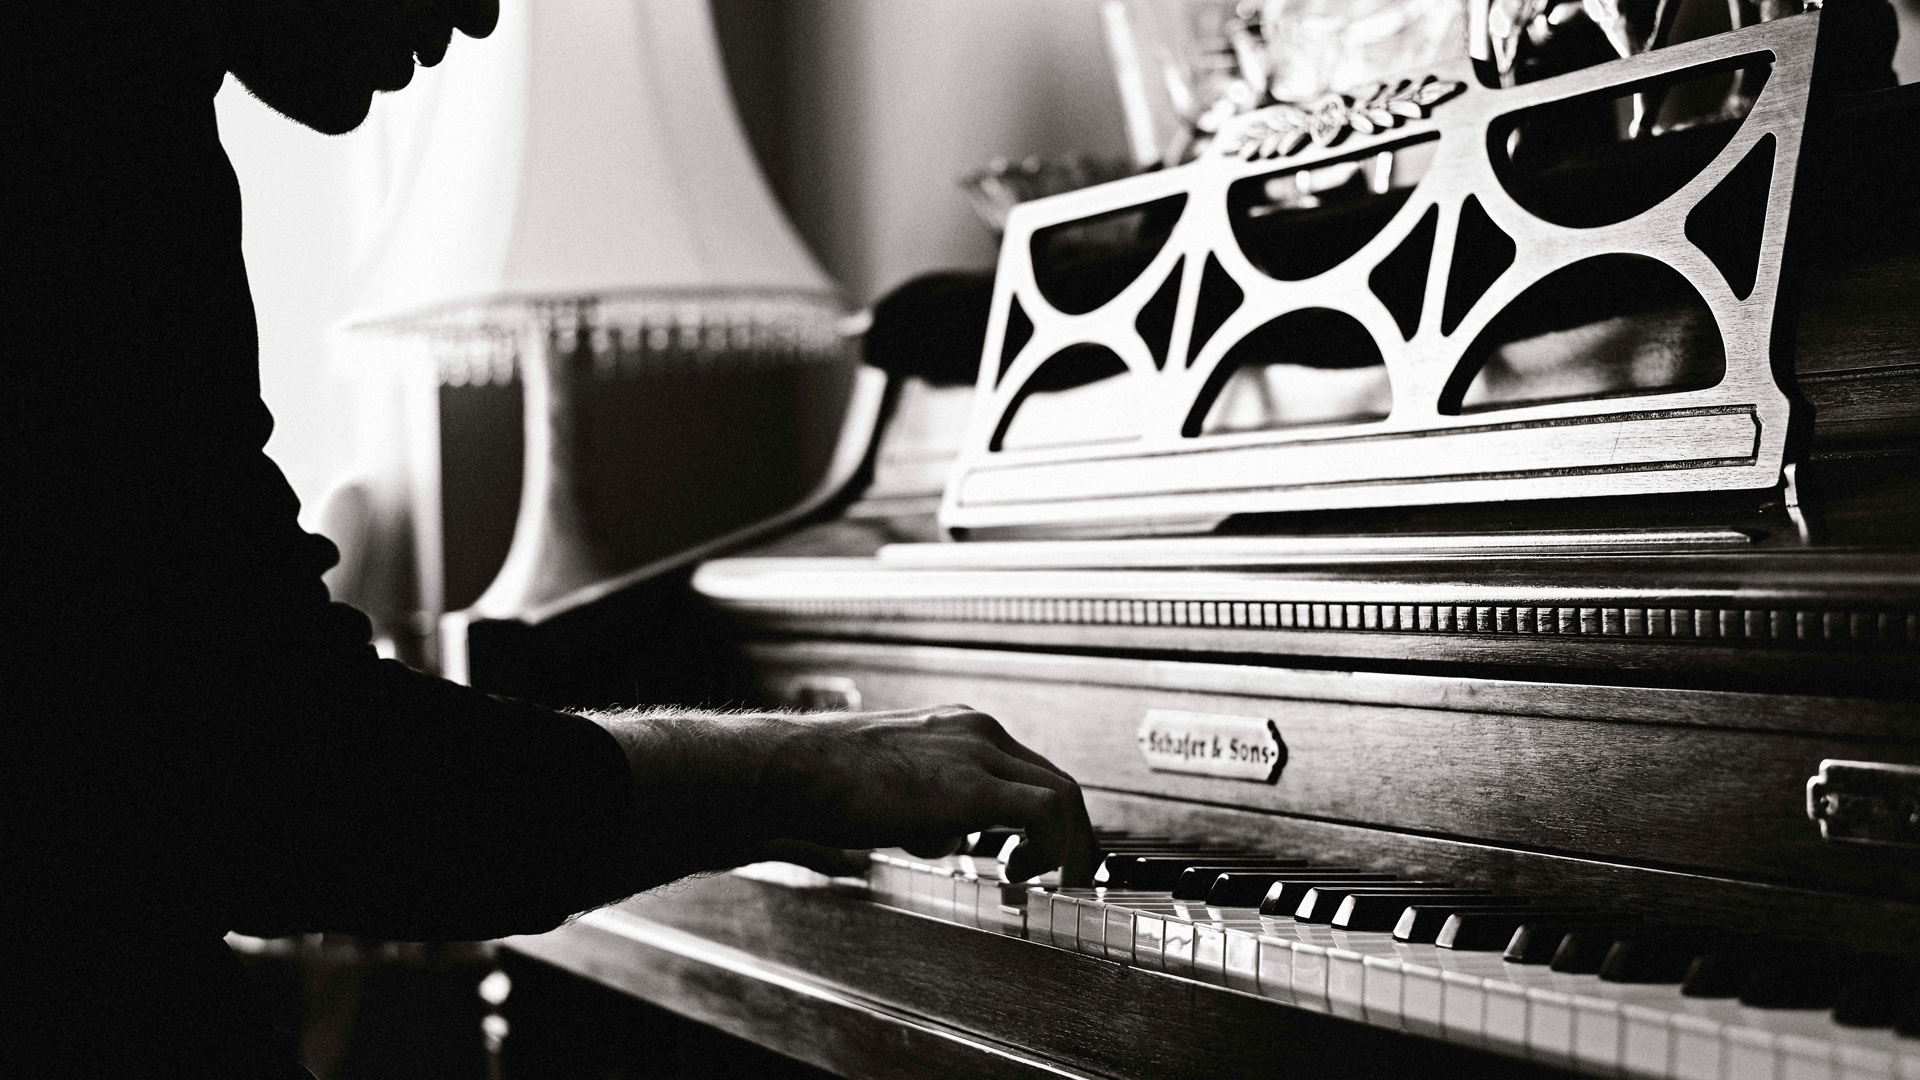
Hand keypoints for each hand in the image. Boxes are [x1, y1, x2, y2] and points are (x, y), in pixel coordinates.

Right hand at [747, 706, 1096, 885]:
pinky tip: (1021, 874)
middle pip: (1054, 780)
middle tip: (1070, 873)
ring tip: (1055, 882)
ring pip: (1062, 794)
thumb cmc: (820, 786)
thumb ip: (917, 814)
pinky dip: (1052, 847)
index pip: (1025, 769)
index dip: (1044, 816)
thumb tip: (924, 845)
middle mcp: (974, 731)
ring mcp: (977, 752)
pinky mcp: (973, 784)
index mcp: (955, 729)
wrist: (790, 771)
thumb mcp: (885, 797)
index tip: (1042, 851)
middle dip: (1071, 832)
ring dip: (1069, 845)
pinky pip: (1047, 813)